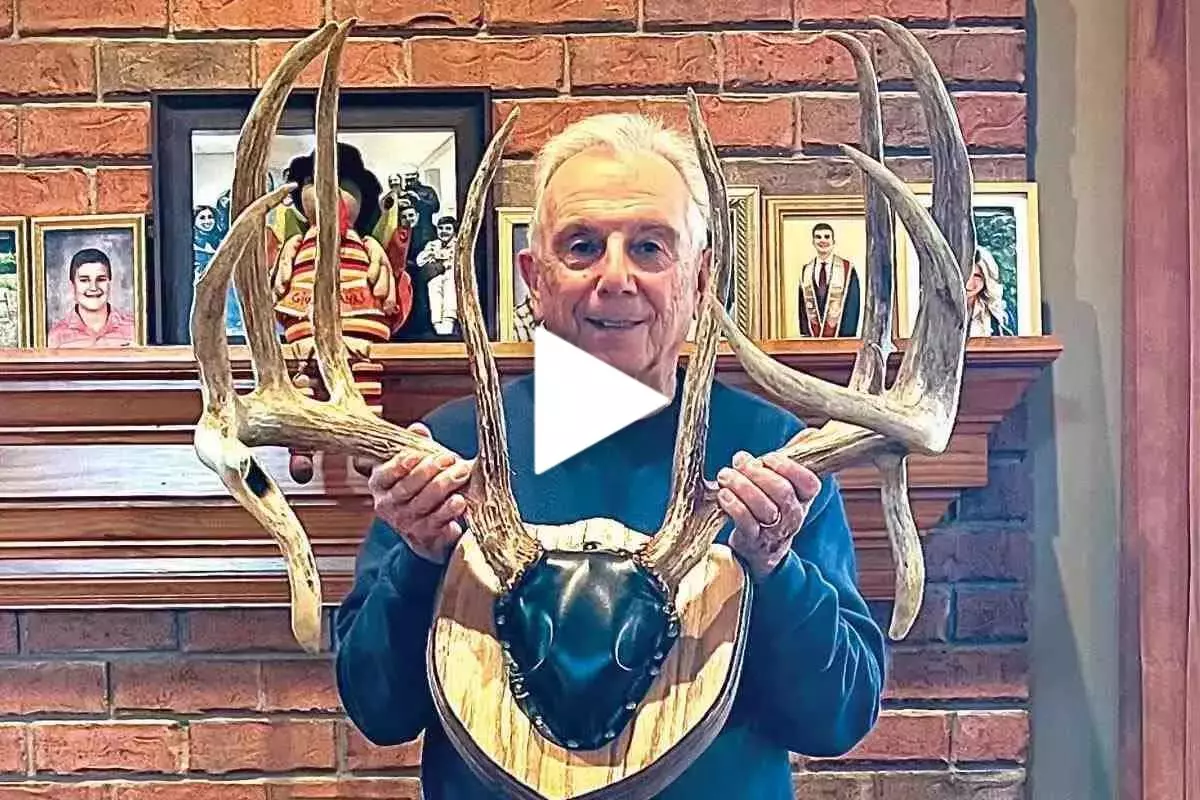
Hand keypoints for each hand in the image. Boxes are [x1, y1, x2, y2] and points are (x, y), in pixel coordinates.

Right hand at [366, 422, 471, 563]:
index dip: (402, 463)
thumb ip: (415, 445)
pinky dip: (449, 512)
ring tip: (461, 474)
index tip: (421, 453)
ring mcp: (405, 523)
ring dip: (445, 487)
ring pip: (424, 504)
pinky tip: (460, 501)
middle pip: (408, 488)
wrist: (425, 528)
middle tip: (451, 459)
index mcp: (379, 484)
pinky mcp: (424, 536)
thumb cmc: (418, 488)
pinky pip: (437, 523)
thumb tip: (418, 429)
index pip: (386, 474)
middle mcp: (388, 506)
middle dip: (431, 471)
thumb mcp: (413, 464)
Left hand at [716, 445, 821, 579]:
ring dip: (741, 486)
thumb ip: (795, 458)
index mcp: (804, 498)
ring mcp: (774, 531)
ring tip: (725, 475)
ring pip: (763, 506)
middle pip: (781, 491)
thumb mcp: (786, 482)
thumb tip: (812, 432)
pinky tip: (723, 494)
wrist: (762, 549)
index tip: (768, 457)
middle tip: (739, 461)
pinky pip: (746, 522)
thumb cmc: (772, 505)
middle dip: (757, 473)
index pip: (808, 483)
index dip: (789, 468)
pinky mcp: (753, 541)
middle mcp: (793, 515)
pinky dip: (733, 505)